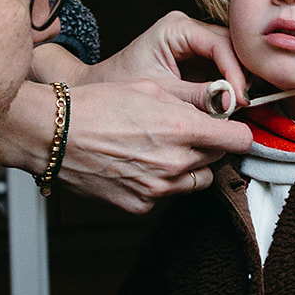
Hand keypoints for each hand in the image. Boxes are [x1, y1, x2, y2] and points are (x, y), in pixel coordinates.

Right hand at [54, 79, 252, 210]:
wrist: (55, 135)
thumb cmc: (97, 105)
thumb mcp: (149, 88)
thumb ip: (189, 103)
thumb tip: (216, 109)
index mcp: (181, 128)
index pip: (239, 140)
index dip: (237, 133)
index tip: (231, 130)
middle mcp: (175, 162)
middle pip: (217, 160)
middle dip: (208, 147)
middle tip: (184, 133)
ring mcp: (158, 189)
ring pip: (196, 181)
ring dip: (189, 167)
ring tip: (160, 150)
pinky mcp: (141, 206)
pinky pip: (166, 196)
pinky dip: (159, 184)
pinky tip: (137, 166)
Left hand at [85, 12, 246, 103]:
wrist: (104, 87)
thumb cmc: (125, 84)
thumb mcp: (164, 92)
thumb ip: (199, 97)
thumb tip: (232, 103)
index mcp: (176, 27)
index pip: (219, 44)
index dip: (234, 71)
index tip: (241, 97)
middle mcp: (188, 29)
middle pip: (230, 45)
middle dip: (240, 74)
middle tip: (245, 102)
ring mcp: (194, 42)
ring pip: (230, 56)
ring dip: (236, 80)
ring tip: (240, 105)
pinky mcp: (197, 59)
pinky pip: (221, 69)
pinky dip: (228, 85)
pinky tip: (231, 103)